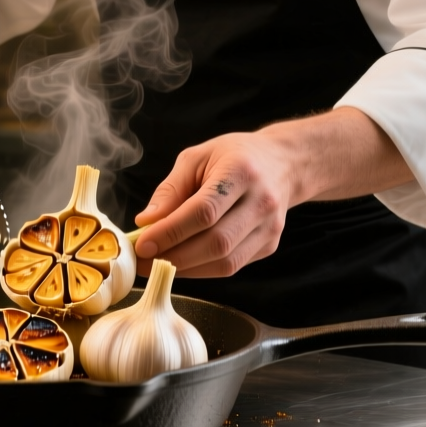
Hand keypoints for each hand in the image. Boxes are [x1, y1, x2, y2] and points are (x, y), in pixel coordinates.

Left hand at [128, 130, 301, 277]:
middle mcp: (262, 201)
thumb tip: (146, 222)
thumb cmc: (234, 157)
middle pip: (216, 241)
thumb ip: (171, 190)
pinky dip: (203, 269)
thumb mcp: (197, 159)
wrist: (283, 163)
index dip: (171, 231)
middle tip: (143, 261)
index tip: (142, 244)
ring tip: (158, 264)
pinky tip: (183, 262)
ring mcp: (270, 227)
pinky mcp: (270, 245)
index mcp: (241, 172)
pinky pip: (232, 267)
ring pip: (225, 261)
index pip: (204, 211)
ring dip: (187, 268)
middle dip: (174, 256)